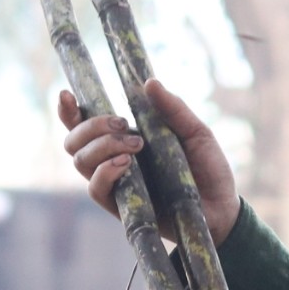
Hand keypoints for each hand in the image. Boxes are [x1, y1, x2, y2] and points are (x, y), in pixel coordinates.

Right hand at [56, 79, 240, 245]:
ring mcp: (115, 183)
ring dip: (101, 146)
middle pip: (74, 141)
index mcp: (124, 138)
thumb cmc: (207, 168)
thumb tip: (149, 82)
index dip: (68, 110)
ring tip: (135, 145)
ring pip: (80, 161)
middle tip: (122, 124)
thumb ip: (174, 109)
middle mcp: (112, 159)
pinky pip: (96, 188)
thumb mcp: (196, 132)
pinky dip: (105, 172)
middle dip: (90, 127)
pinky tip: (125, 163)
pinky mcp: (120, 206)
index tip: (67, 94)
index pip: (84, 123)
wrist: (222, 207)